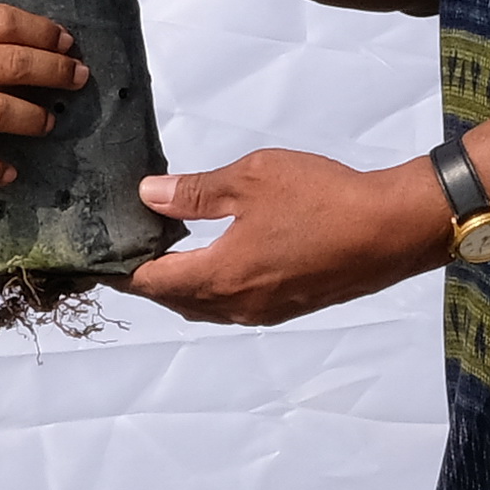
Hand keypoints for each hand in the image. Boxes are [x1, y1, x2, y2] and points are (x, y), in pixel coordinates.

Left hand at [124, 147, 445, 325]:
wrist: (390, 229)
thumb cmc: (321, 198)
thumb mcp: (252, 179)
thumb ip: (196, 192)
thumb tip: (148, 197)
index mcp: (221, 276)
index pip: (153, 281)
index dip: (122, 267)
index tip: (98, 253)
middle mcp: (238, 305)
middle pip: (176, 299)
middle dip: (149, 276)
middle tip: (127, 246)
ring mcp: (266, 311)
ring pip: (206, 306)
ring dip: (181, 284)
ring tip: (166, 249)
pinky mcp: (289, 306)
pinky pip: (234, 305)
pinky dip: (211, 286)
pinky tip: (215, 258)